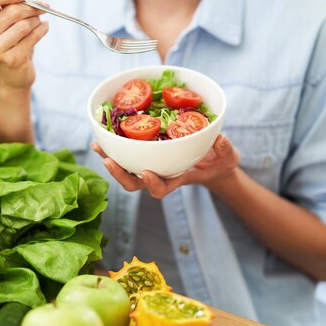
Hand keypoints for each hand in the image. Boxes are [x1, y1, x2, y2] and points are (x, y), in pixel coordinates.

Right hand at [0, 0, 48, 90]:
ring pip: (24, 25)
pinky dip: (42, 30)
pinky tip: (43, 29)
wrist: (12, 75)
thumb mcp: (5, 17)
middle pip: (12, 11)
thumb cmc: (10, 42)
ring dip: (37, 20)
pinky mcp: (10, 60)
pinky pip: (32, 38)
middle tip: (43, 6)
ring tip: (39, 22)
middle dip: (32, 6)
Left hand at [91, 134, 240, 198]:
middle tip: (109, 161)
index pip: (160, 189)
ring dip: (109, 159)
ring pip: (125, 170)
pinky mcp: (144, 155)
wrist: (210, 161)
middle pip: (134, 183)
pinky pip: (125, 154)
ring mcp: (150, 166)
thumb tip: (220, 139)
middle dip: (120, 174)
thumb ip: (225, 150)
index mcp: (176, 179)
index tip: (147, 172)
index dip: (152, 184)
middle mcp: (158, 175)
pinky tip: (100, 136)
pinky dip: (112, 147)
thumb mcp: (228, 157)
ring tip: (97, 146)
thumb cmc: (219, 162)